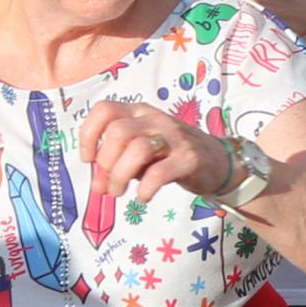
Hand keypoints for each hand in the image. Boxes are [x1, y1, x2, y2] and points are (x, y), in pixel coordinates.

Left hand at [68, 97, 228, 203]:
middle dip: (106, 164)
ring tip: (120, 193)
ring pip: (137, 149)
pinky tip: (143, 197)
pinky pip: (159, 172)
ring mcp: (174, 136)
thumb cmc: (171, 155)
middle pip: (118, 132)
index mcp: (139, 112)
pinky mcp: (189, 157)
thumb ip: (116, 164)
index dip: (89, 134)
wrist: (217, 161)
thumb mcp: (140, 155)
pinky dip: (145, 189)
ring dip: (121, 177)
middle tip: (109, 185)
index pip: (105, 110)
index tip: (88, 159)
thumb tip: (96, 185)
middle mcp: (154, 119)